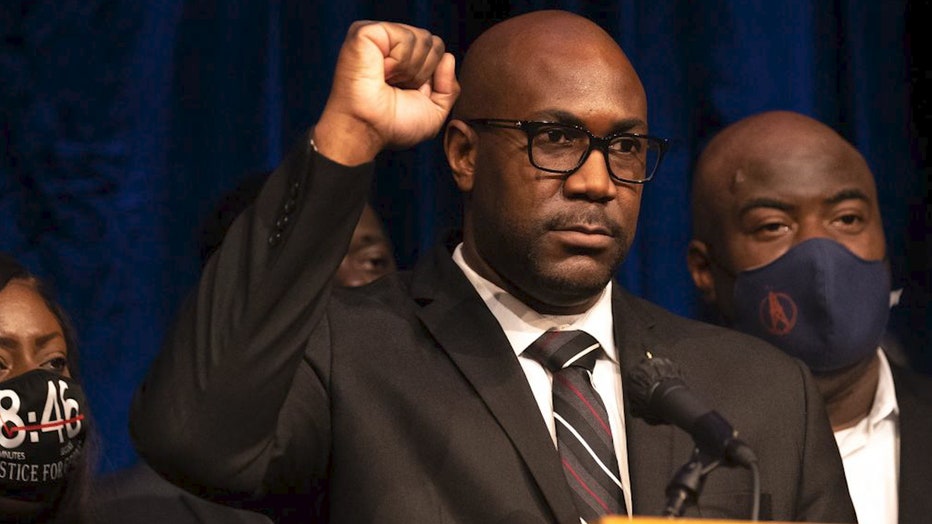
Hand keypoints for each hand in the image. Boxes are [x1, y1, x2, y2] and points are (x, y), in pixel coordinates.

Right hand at [314, 21, 458, 164]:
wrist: (367, 129)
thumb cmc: (392, 125)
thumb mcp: (433, 113)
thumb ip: (449, 88)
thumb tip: (448, 57)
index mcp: (404, 61)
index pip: (438, 52)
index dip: (432, 78)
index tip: (408, 93)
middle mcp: (391, 46)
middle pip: (435, 44)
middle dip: (423, 73)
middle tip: (397, 87)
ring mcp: (379, 36)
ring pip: (424, 40)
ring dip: (410, 70)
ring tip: (387, 80)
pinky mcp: (368, 31)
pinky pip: (407, 38)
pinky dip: (400, 61)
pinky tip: (382, 71)